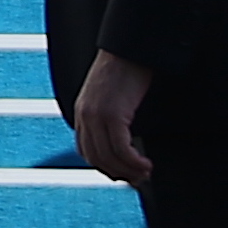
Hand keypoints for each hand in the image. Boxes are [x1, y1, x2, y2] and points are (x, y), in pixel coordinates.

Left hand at [70, 49, 154, 187]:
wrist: (129, 48)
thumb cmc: (125, 69)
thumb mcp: (111, 96)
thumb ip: (110, 116)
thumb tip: (125, 139)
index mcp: (82, 113)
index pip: (86, 151)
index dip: (105, 166)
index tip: (123, 173)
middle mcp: (84, 116)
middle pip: (96, 159)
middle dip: (118, 173)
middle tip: (138, 179)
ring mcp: (96, 116)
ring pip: (109, 157)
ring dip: (128, 171)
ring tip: (145, 173)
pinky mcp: (112, 114)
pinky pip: (121, 149)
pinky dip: (134, 162)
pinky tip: (146, 164)